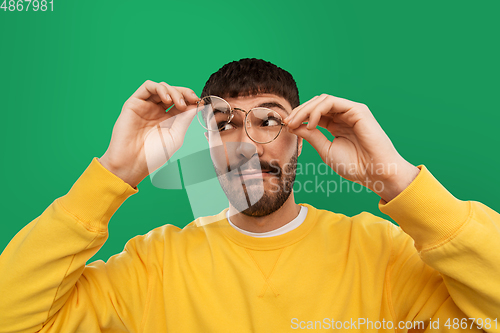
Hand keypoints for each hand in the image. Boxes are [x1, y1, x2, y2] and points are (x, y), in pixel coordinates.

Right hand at [99, 80, 198, 187]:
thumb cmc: (153, 155)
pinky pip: (147, 87)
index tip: (201, 102)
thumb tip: (198, 106)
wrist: (132, 163)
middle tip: (192, 100)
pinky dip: (160, 88)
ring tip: (179, 104)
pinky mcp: (134, 103)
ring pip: (162, 87)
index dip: (192, 99)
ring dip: (174, 91)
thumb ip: (185, 119)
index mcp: (168, 119)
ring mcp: (146, 106)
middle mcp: (157, 111)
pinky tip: (167, 99)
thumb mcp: (175, 137)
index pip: (182, 102)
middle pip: (173, 92)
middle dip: (185, 93)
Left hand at [284, 94, 419, 201]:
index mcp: (336, 124)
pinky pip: (332, 102)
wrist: (375, 173)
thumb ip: (312, 136)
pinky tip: (312, 123)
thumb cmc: (355, 166)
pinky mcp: (357, 110)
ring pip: (322, 100)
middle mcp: (343, 115)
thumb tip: (294, 126)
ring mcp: (351, 111)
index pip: (313, 114)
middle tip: (287, 122)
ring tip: (296, 123)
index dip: (298, 117)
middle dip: (299, 111)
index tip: (286, 126)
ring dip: (305, 109)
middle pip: (316, 104)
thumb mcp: (326, 150)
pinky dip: (318, 110)